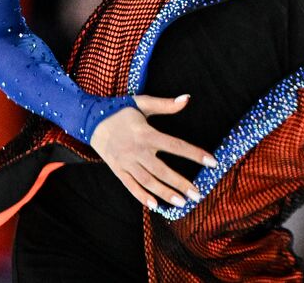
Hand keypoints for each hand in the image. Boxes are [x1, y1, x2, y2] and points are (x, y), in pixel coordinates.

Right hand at [89, 94, 218, 209]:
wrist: (90, 120)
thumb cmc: (121, 110)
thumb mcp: (143, 103)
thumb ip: (166, 104)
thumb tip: (187, 98)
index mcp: (147, 134)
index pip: (176, 146)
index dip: (195, 154)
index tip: (212, 162)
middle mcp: (137, 151)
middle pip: (163, 170)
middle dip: (181, 183)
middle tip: (198, 194)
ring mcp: (126, 163)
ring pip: (148, 182)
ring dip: (165, 193)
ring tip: (182, 203)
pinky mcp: (118, 170)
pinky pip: (131, 186)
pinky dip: (142, 197)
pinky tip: (156, 206)